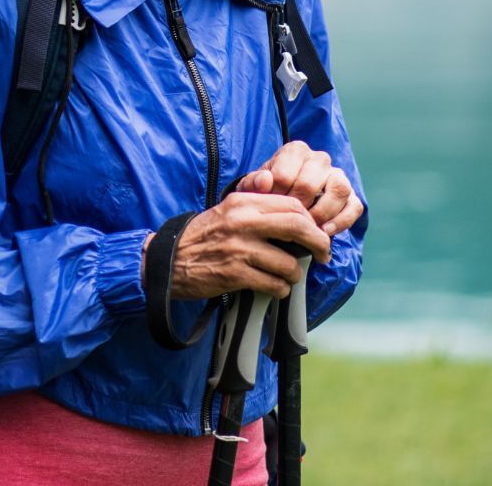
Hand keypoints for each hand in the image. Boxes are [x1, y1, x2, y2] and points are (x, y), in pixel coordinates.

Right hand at [164, 192, 330, 300]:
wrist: (168, 261)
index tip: (316, 233)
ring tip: (289, 277)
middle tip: (323, 254)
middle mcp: (242, 222)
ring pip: (288, 262)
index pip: (291, 204)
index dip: (311, 220)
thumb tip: (298, 219)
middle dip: (318, 242)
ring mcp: (239, 249)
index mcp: (242, 202)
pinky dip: (280, 289)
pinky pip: (273, 284)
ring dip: (295, 274)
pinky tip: (274, 287)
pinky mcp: (234, 274)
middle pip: (298, 226)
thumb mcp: (227, 211)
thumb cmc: (201, 237)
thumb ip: (258, 210)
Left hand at [235, 140, 362, 236]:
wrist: (282, 204)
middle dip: (297, 207)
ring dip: (321, 213)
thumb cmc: (267, 193)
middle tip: (288, 220)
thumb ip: (254, 182)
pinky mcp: (351, 196)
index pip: (285, 174)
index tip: (270, 208)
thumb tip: (265, 181)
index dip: (275, 196)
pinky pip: (354, 206)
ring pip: (339, 189)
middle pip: (311, 182)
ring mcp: (338, 176)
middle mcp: (319, 159)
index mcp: (295, 151)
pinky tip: (324, 233)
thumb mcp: (253, 187)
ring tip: (308, 227)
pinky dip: (341, 221)